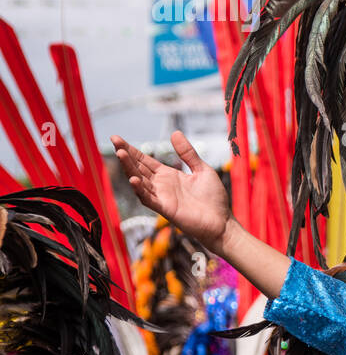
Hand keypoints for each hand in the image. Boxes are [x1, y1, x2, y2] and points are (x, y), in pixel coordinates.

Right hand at [112, 131, 233, 253]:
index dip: (132, 150)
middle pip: (138, 168)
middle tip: (114, 140)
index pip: (145, 161)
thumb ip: (188, 153)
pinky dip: (140, 190)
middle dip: (126, 155)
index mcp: (169, 175)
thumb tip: (175, 133)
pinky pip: (149, 199)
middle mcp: (161, 186)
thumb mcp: (202, 169)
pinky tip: (133, 179)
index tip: (117, 138)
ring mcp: (162, 197)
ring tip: (121, 154)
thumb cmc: (213, 198)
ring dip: (130, 168)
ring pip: (140, 181)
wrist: (222, 222)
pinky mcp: (166, 209)